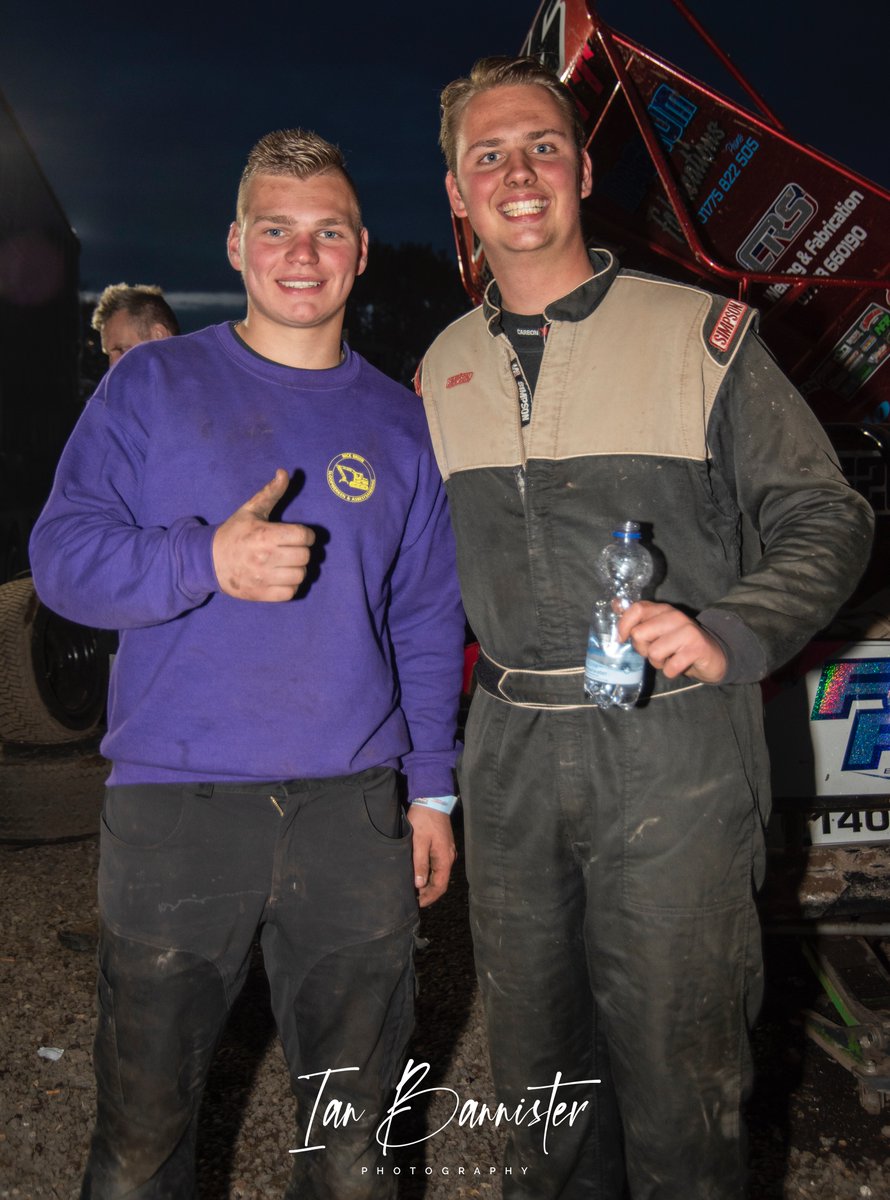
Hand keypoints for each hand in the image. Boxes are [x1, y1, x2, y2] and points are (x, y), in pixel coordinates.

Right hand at [212, 469, 314, 600]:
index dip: (307, 534)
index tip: (299, 535)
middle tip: (292, 548)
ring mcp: (263, 578)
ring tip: (288, 563)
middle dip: (302, 551)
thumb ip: (271, 492)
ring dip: (298, 569)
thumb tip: (284, 472)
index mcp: (265, 535)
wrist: (208, 561)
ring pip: (300, 575)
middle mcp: (265, 557)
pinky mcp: (261, 594)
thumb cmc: (234, 533)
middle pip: (305, 556)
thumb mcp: (250, 510)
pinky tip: (282, 576)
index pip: (304, 535)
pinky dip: (291, 585)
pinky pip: (291, 593)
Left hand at [406, 805, 455, 907]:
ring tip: (414, 889)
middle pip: (440, 881)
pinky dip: (429, 873)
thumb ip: (419, 863)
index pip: (440, 886)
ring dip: (428, 883)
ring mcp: (447, 851)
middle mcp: (449, 857)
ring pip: (439, 873)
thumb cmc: (424, 820)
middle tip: (413, 899)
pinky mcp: (443, 846)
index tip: (417, 904)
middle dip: (428, 892)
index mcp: (444, 858)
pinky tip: (419, 873)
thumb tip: (419, 884)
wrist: (432, 800)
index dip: (430, 897)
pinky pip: (438, 865)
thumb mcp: (418, 842)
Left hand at [618, 601, 726, 683]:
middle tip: (656, 652)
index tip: (622, 639)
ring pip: (653, 652)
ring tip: (670, 659)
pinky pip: (670, 667)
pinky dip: (671, 671)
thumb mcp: (658, 629)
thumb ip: (639, 619)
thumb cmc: (680, 645)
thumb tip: (615, 604)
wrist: (715, 656)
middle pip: (639, 634)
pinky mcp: (696, 648)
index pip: (636, 609)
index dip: (624, 625)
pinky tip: (680, 666)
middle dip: (643, 650)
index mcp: (663, 610)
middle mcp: (674, 616)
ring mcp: (687, 631)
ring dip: (659, 663)